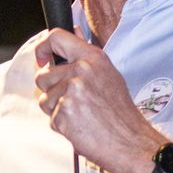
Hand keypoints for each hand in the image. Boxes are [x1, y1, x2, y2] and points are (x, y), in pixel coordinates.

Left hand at [33, 29, 161, 172]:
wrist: (130, 141)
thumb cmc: (120, 112)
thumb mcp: (107, 73)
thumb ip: (86, 55)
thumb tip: (73, 30)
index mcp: (92, 58)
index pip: (56, 37)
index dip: (42, 47)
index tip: (42, 59)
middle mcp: (81, 71)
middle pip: (42, 76)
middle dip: (51, 90)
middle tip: (73, 101)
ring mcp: (71, 91)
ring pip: (44, 99)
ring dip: (56, 110)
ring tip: (80, 114)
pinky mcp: (64, 112)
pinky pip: (50, 117)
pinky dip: (61, 125)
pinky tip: (80, 125)